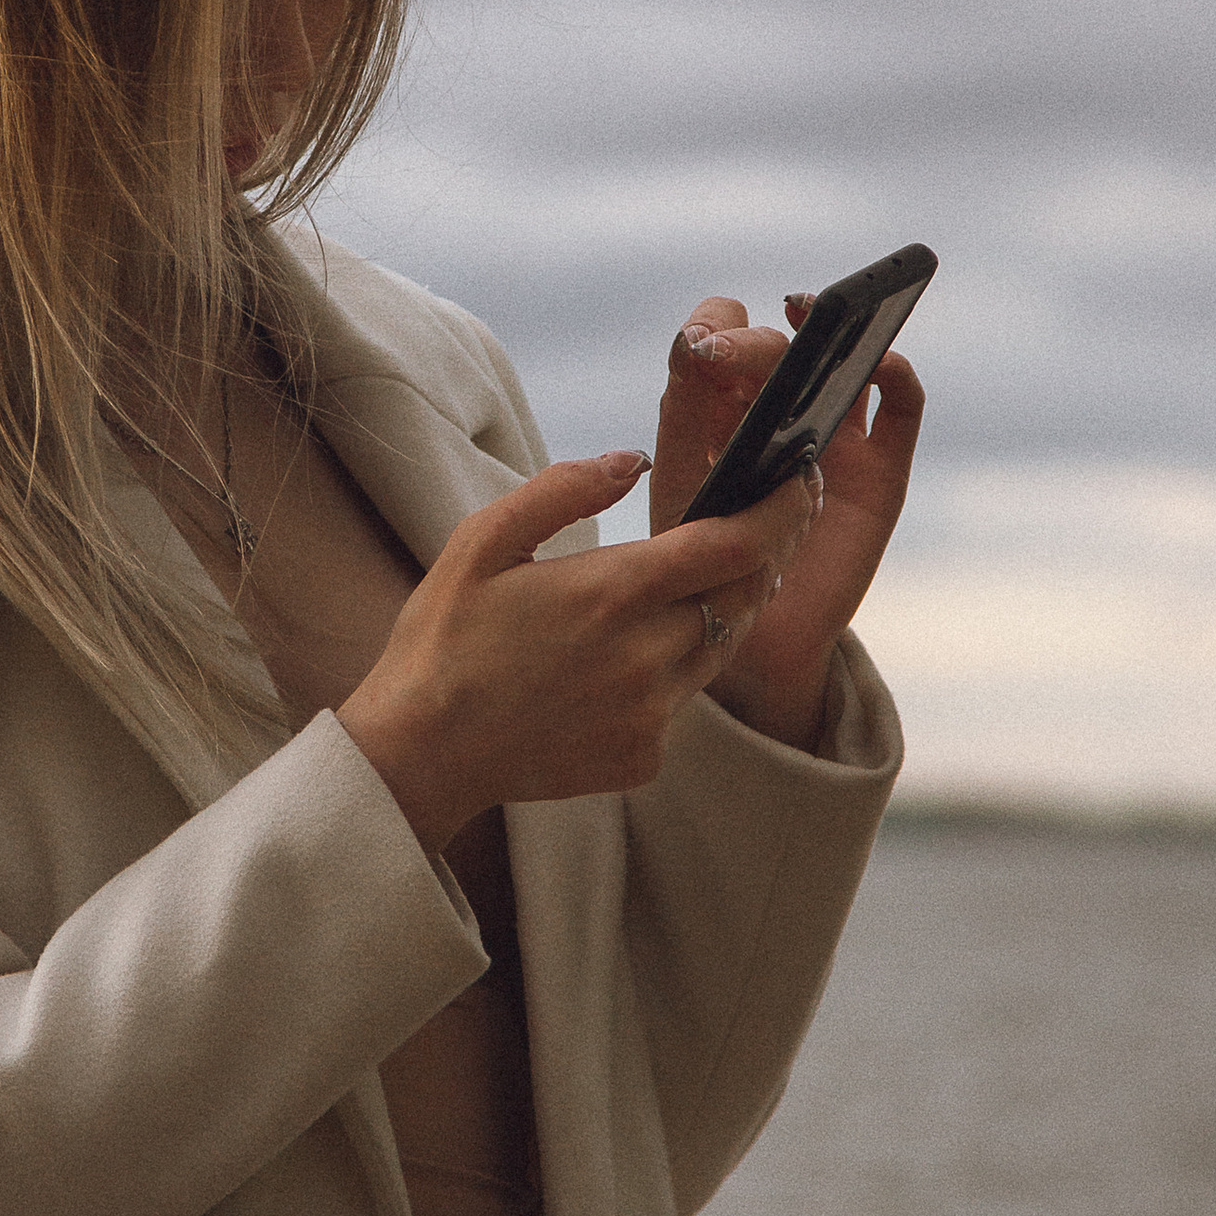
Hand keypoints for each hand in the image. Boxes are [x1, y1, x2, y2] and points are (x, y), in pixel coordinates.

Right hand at [339, 451, 822, 854]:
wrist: (420, 753)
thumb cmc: (444, 638)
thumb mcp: (482, 542)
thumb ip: (562, 490)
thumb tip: (634, 459)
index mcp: (613, 592)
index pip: (737, 544)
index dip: (780, 510)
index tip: (795, 482)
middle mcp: (647, 655)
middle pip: (745, 594)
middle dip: (761, 555)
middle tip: (755, 525)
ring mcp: (651, 714)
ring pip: (720, 647)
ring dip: (721, 610)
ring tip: (692, 583)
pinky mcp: (645, 756)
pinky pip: (682, 701)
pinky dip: (672, 671)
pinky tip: (627, 659)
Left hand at [648, 293, 923, 747]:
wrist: (752, 642)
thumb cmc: (705, 561)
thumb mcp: (679, 488)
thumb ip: (684, 420)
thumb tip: (697, 346)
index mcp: (720, 411)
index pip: (718, 339)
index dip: (713, 329)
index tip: (702, 348)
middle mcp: (780, 414)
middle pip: (777, 347)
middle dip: (756, 343)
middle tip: (733, 355)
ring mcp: (835, 438)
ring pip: (843, 361)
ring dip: (835, 330)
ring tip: (815, 321)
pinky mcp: (880, 469)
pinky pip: (901, 407)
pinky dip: (896, 374)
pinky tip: (877, 361)